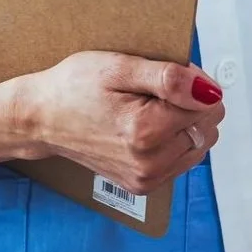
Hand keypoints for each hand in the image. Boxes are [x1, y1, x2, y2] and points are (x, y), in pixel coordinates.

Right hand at [10, 52, 225, 194]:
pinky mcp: (143, 185)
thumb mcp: (120, 66)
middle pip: (208, 124)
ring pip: (201, 142)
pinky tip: (151, 126)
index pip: (207, 103)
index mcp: (145, 131)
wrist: (42, 119)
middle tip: (154, 92)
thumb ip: (169, 78)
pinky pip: (184, 158)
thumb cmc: (75, 88)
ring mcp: (146, 178)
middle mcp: (149, 162)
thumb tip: (208, 90)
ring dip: (186, 122)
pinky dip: (177, 139)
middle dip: (191, 103)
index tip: (166, 75)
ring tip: (150, 108)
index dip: (192, 81)